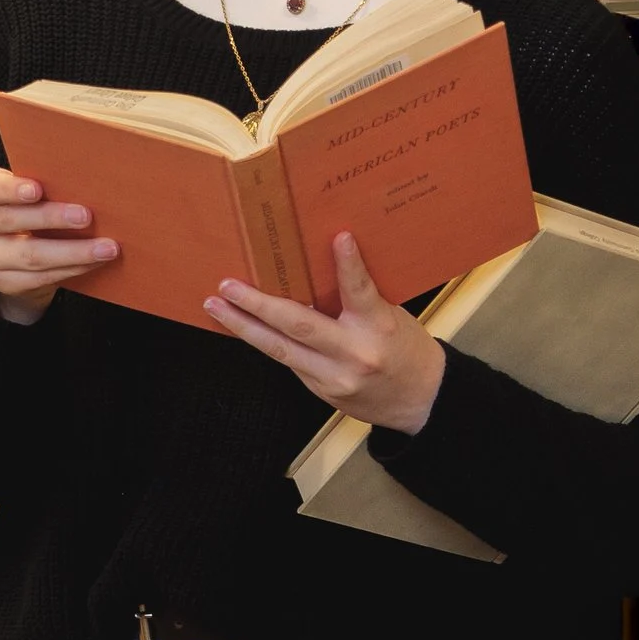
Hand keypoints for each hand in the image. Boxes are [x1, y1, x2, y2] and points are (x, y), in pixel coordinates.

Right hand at [0, 166, 115, 324]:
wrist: (8, 254)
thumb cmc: (25, 210)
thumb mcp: (22, 193)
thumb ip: (41, 187)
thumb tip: (86, 183)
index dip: (12, 189)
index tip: (38, 189)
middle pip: (10, 221)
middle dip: (52, 218)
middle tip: (86, 216)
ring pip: (30, 256)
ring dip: (73, 252)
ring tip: (106, 247)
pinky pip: (39, 278)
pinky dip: (71, 269)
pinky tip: (94, 263)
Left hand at [202, 232, 445, 432]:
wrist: (421, 401)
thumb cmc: (406, 351)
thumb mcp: (392, 317)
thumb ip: (359, 300)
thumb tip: (320, 268)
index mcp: (379, 327)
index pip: (361, 291)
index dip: (348, 265)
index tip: (339, 238)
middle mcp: (354, 354)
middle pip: (299, 324)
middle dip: (257, 304)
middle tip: (228, 286)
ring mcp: (335, 377)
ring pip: (280, 349)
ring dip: (244, 327)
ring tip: (217, 307)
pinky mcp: (322, 392)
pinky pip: (288, 362)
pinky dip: (265, 342)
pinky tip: (244, 327)